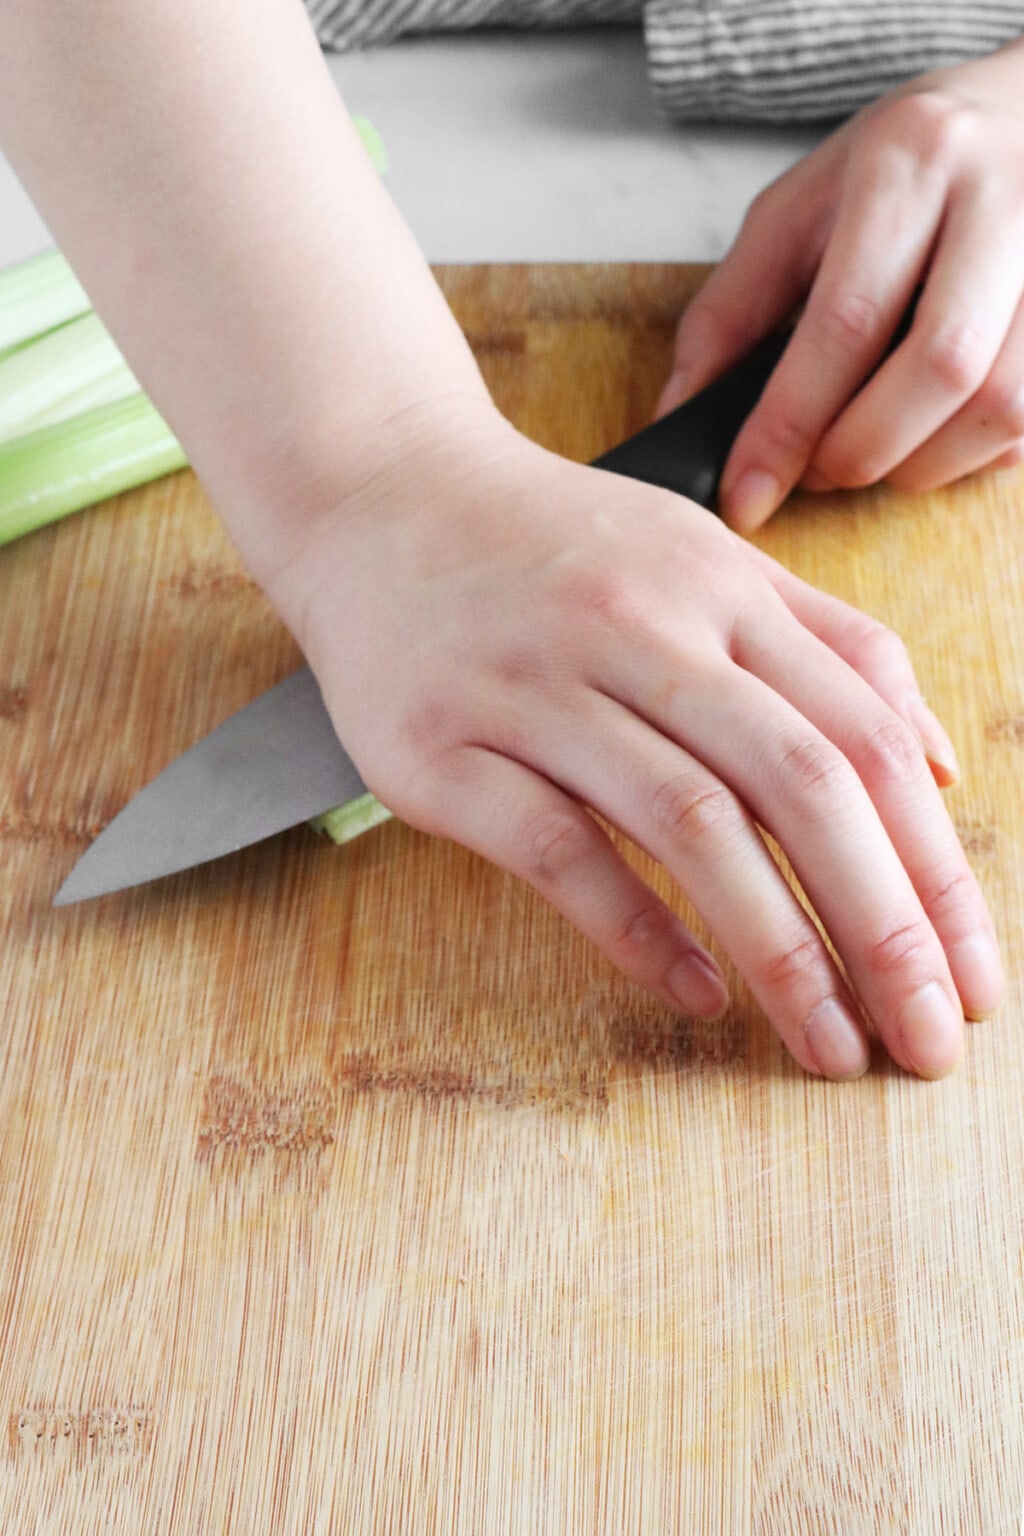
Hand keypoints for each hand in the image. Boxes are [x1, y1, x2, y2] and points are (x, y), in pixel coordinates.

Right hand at [269, 399, 1003, 1080]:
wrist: (380, 498)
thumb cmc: (554, 546)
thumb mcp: (706, 560)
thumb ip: (830, 648)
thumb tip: (937, 764)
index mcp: (719, 588)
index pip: (866, 736)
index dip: (936, 866)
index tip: (974, 973)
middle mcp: (640, 629)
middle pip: (798, 782)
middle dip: (883, 924)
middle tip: (928, 1040)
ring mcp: (536, 687)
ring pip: (686, 820)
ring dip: (777, 947)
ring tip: (830, 1043)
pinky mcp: (443, 748)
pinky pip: (553, 847)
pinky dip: (634, 927)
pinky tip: (697, 991)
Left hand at [657, 41, 1023, 530]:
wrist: (1023, 113)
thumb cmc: (900, 170)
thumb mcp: (797, 211)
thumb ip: (731, 311)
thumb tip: (678, 414)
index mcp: (909, 162)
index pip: (845, 322)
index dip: (789, 427)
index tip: (747, 493)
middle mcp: (999, 199)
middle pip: (938, 371)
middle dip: (862, 450)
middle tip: (820, 469)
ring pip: (1001, 406)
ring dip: (923, 463)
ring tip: (876, 450)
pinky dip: (975, 452)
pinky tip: (935, 431)